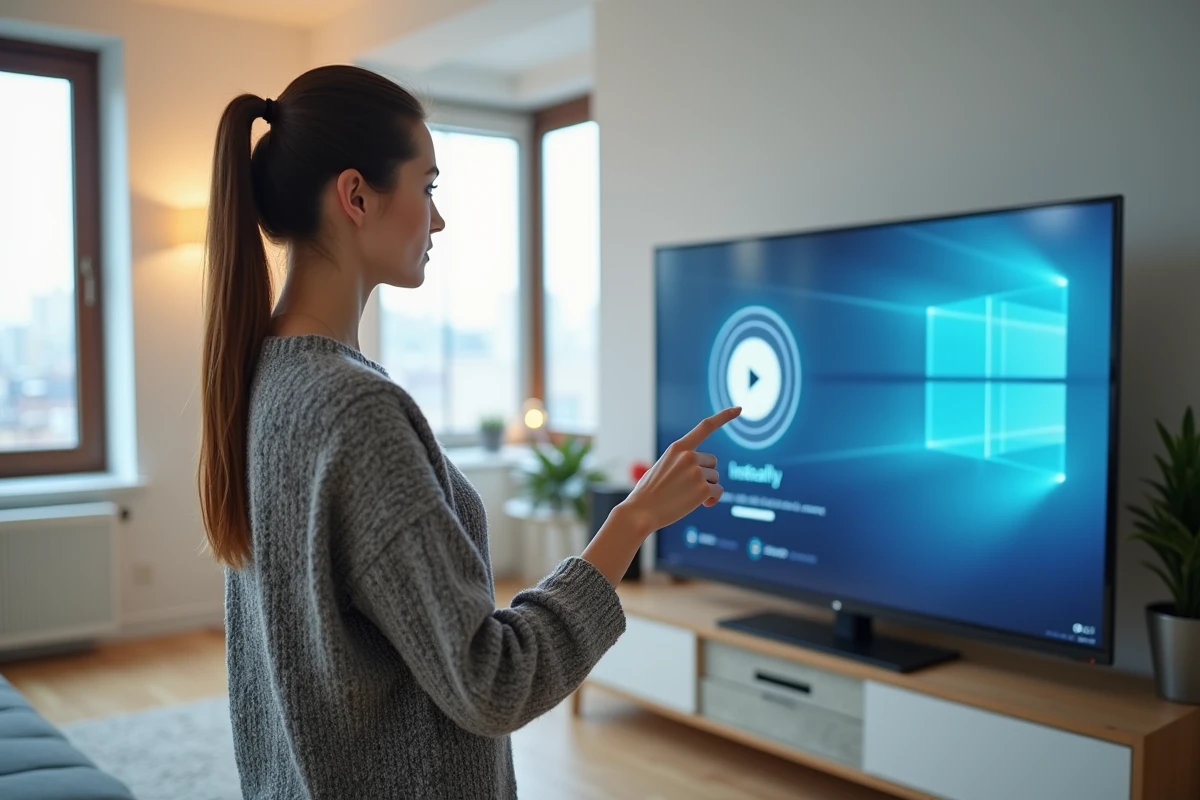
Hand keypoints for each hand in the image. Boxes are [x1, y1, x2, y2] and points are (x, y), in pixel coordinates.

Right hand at [618, 406, 741, 535]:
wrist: (640, 512)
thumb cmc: (649, 492)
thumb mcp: (662, 467)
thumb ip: (681, 462)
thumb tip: (702, 470)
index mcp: (678, 448)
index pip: (705, 426)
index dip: (724, 416)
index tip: (739, 409)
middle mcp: (689, 456)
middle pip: (712, 463)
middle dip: (704, 475)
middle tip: (685, 488)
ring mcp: (697, 472)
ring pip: (715, 479)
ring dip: (705, 489)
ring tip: (685, 497)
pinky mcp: (703, 489)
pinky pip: (718, 492)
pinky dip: (711, 500)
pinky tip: (698, 505)